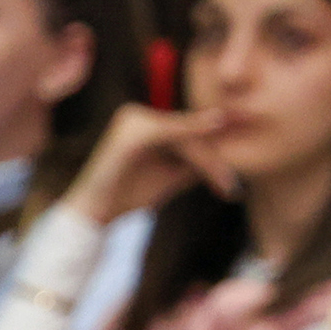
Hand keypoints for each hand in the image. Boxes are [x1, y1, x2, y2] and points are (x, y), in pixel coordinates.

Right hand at [60, 103, 230, 223]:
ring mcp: (131, 120)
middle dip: (212, 160)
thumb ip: (195, 162)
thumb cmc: (128, 196)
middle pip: (188, 134)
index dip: (214, 146)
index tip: (236, 160)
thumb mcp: (169, 176)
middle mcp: (136, 115)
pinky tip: (212, 144)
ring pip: (183, 136)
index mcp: (144, 124)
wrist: (94, 214)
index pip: (187, 133)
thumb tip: (228, 154)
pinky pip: (168, 133)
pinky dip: (190, 136)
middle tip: (231, 186)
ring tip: (224, 185)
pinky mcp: (131, 131)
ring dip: (207, 161)